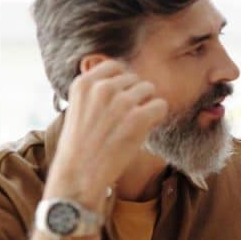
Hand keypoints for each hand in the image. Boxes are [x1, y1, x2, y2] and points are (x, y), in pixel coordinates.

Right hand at [46, 60, 167, 207]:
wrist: (80, 173)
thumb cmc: (82, 144)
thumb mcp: (80, 108)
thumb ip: (98, 91)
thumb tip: (128, 79)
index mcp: (84, 83)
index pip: (115, 66)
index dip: (122, 83)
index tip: (119, 100)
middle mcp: (102, 88)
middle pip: (135, 79)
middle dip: (135, 96)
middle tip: (125, 119)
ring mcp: (121, 102)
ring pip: (149, 90)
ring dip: (146, 106)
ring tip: (133, 125)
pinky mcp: (138, 118)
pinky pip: (161, 105)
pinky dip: (157, 117)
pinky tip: (145, 128)